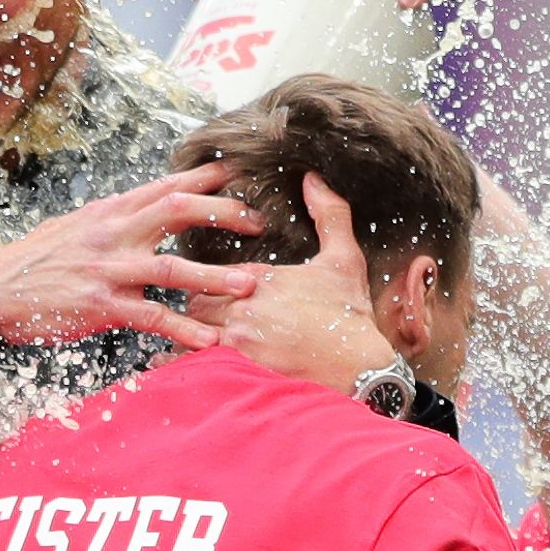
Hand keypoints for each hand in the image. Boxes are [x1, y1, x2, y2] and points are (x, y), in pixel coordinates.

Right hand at [0, 162, 268, 378]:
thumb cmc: (33, 263)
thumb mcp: (73, 228)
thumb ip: (111, 220)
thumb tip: (138, 209)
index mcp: (109, 212)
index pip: (165, 185)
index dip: (205, 177)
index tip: (239, 171)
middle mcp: (113, 233)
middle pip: (178, 210)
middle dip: (223, 213)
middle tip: (259, 222)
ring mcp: (108, 269)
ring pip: (172, 267)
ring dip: (215, 275)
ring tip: (250, 282)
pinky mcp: (101, 305)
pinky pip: (151, 317)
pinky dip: (183, 329)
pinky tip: (209, 341)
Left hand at [212, 172, 393, 388]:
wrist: (359, 369)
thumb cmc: (351, 316)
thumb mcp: (345, 260)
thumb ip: (329, 215)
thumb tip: (313, 179)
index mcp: (260, 278)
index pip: (212, 272)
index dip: (212, 281)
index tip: (219, 289)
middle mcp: (242, 307)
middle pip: (197, 303)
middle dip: (201, 309)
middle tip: (209, 316)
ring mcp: (237, 341)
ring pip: (192, 333)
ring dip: (195, 335)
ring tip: (201, 340)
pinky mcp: (238, 371)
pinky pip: (195, 365)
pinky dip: (190, 363)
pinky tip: (193, 365)